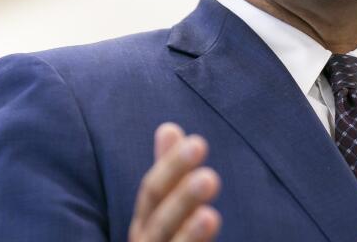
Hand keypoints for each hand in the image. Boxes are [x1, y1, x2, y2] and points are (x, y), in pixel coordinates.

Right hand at [129, 123, 221, 240]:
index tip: (197, 143)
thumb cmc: (168, 241)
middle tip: (209, 178)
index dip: (173, 168)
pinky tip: (210, 233)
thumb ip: (171, 174)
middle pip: (160, 222)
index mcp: (146, 225)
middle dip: (182, 200)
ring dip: (190, 234)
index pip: (154, 192)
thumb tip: (168, 127)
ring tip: (210, 217)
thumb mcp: (168, 209)